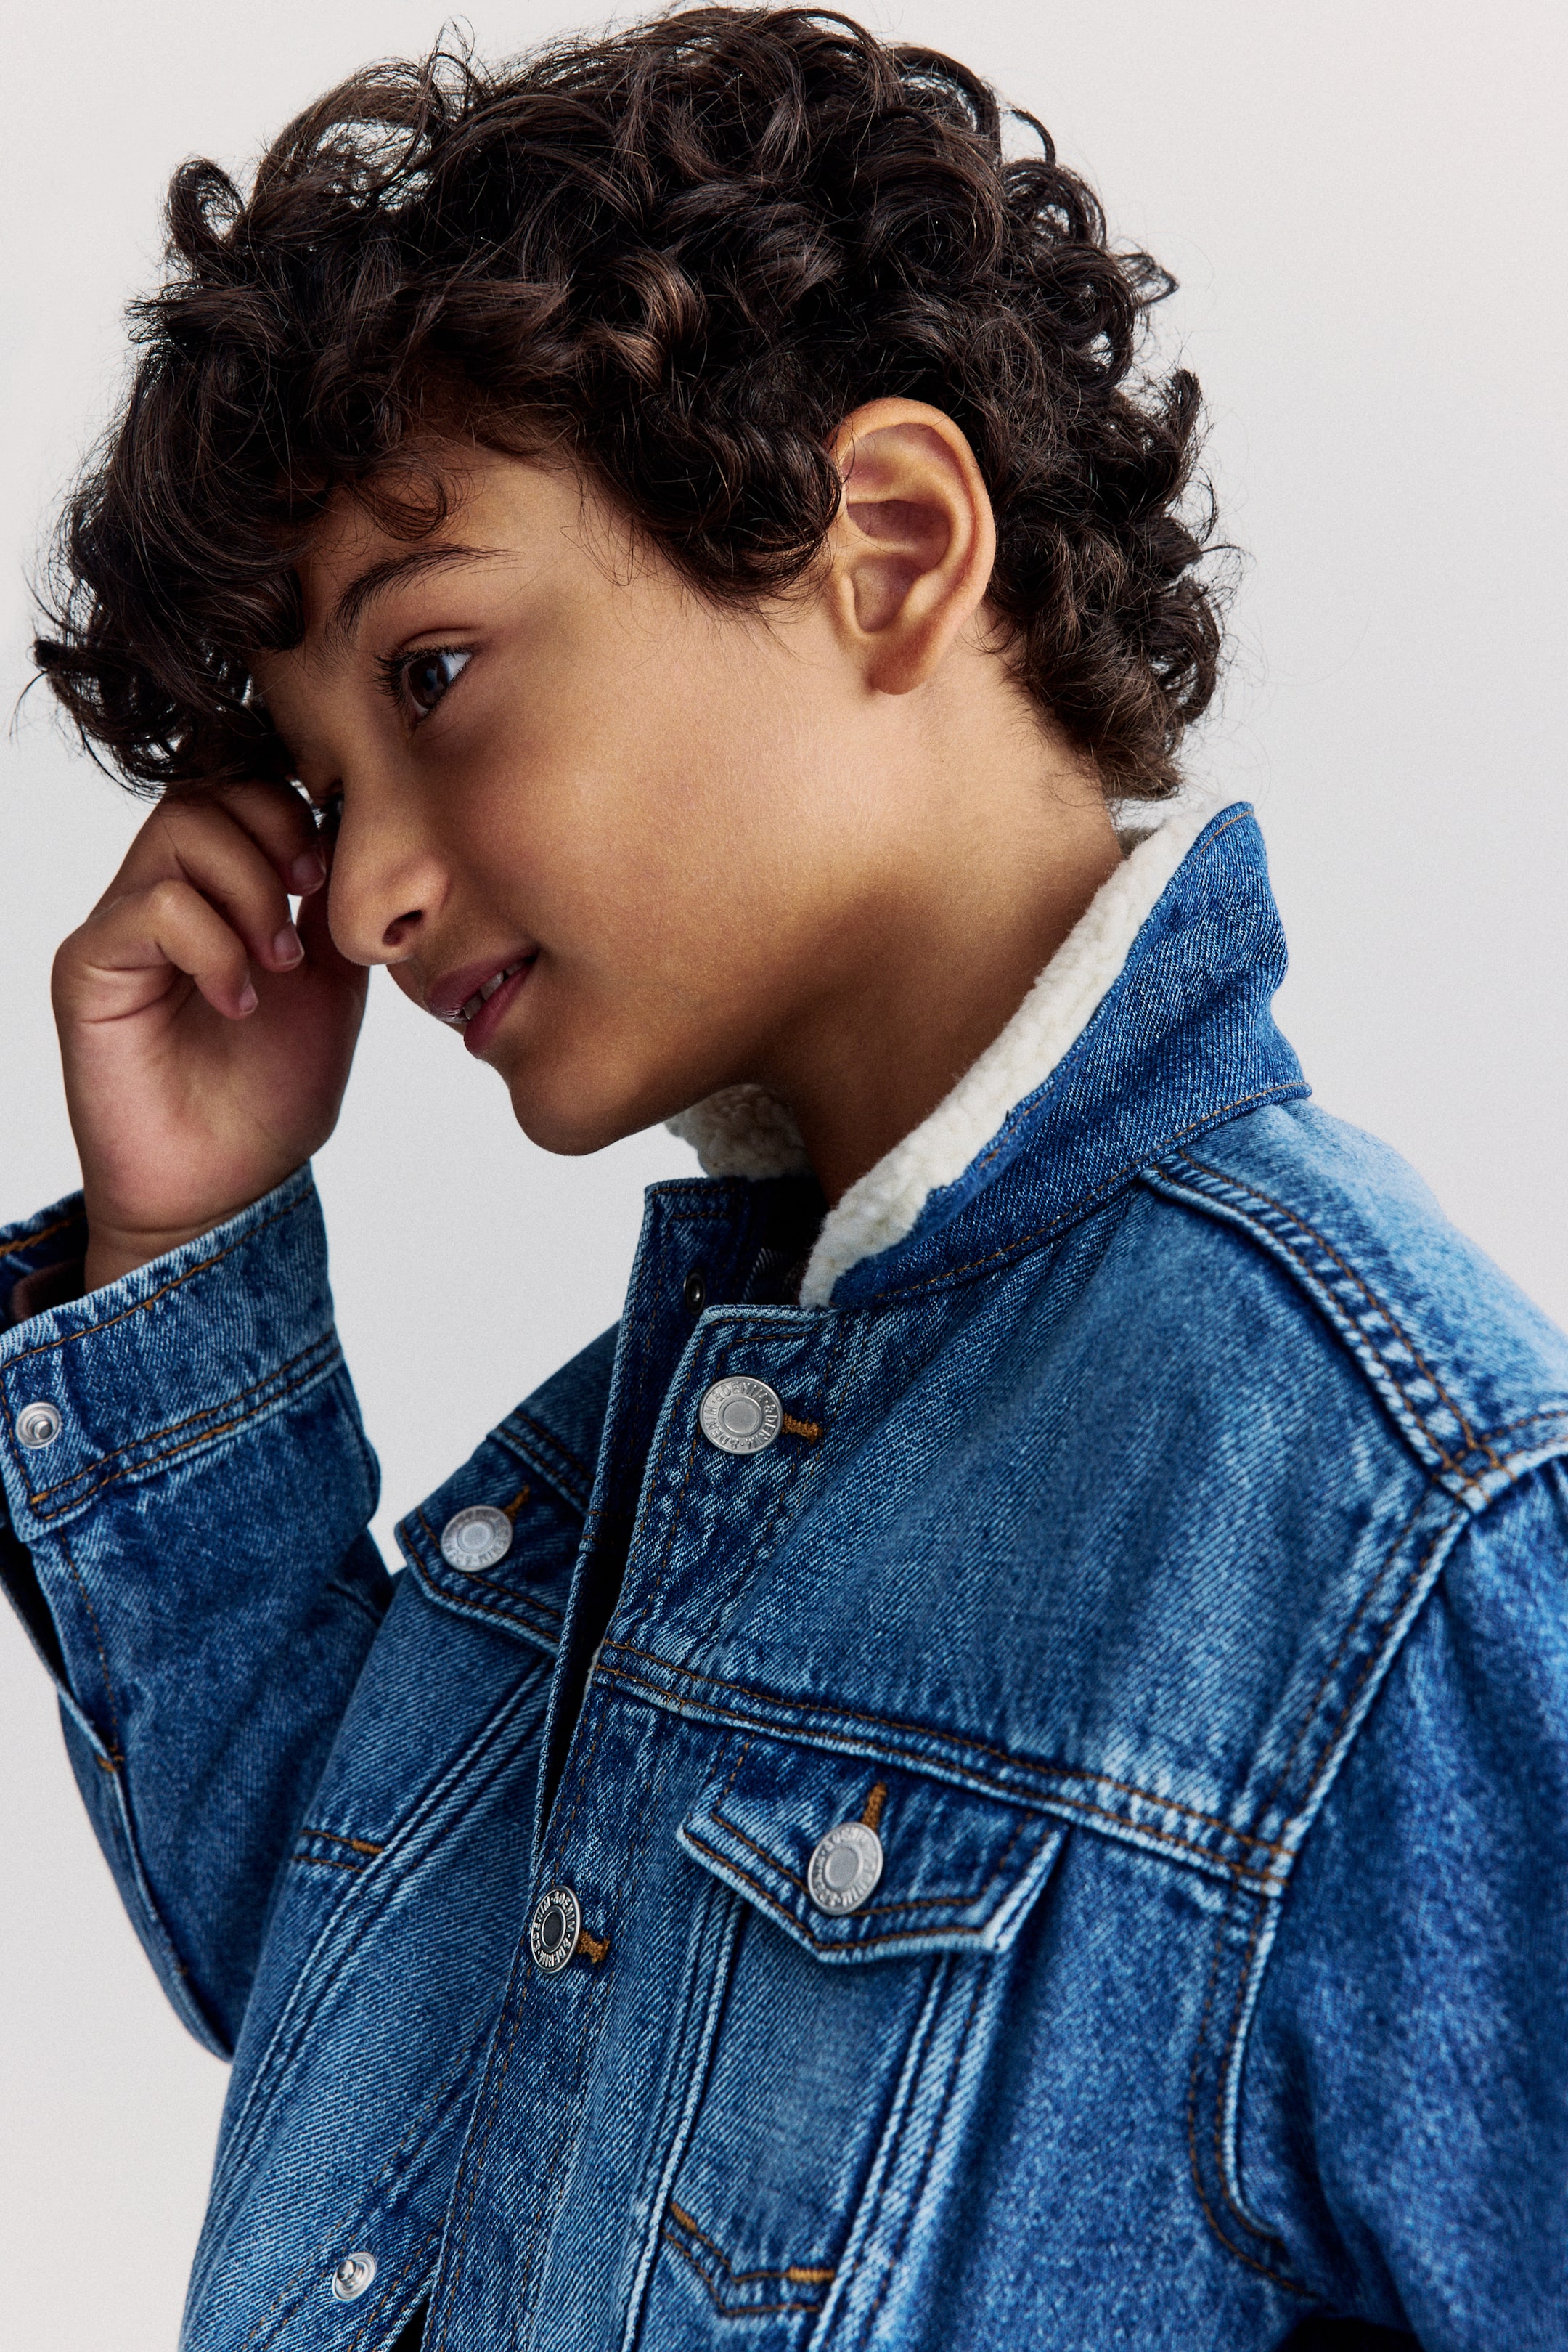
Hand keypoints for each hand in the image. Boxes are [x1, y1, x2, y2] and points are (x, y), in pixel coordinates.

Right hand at [53, 782, 368, 1288]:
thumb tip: (360, 841)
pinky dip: (211, 946)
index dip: (299, 811)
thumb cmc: (271, 1095)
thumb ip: (337, 915)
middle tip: (310, 900)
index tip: (335, 875)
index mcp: (221, 893)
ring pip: (179, 828)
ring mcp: (123, 926)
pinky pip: (150, 906)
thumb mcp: (334, 990)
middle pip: (209, 790)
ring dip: (251, 889)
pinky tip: (237, 1002)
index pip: (246, 793)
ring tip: (279, 964)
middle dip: (277, 831)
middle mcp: (164, 895)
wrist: (223, 1188)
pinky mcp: (90, 966)